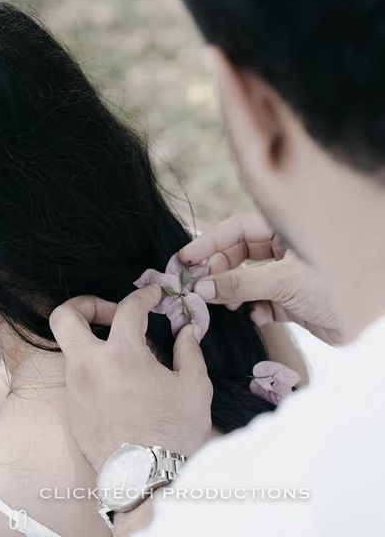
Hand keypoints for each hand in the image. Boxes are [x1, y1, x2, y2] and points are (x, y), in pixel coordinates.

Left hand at [49, 285, 212, 471]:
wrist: (147, 481)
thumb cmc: (174, 431)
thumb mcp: (194, 386)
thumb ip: (189, 350)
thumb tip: (187, 330)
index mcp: (121, 355)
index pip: (127, 308)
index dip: (144, 294)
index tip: (154, 294)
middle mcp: (90, 367)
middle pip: (65, 317)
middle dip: (85, 304)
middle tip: (111, 313)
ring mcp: (75, 389)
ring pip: (70, 348)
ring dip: (93, 340)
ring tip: (124, 352)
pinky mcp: (73, 410)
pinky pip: (76, 376)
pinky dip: (94, 367)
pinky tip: (119, 381)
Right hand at [180, 212, 343, 343]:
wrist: (373, 320)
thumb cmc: (336, 286)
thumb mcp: (283, 281)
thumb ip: (240, 283)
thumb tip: (202, 287)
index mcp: (284, 231)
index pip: (237, 230)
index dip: (209, 243)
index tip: (185, 259)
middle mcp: (284, 250)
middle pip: (239, 254)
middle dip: (219, 270)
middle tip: (199, 286)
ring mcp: (288, 276)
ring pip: (248, 280)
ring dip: (234, 292)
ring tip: (226, 303)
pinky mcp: (292, 301)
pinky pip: (263, 302)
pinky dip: (256, 309)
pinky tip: (257, 316)